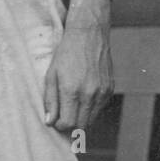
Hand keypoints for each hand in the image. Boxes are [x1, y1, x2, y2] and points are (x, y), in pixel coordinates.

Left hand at [43, 0, 113, 132]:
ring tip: (72, 108)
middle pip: (81, 126)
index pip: (68, 123)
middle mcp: (90, 94)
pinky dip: (91, 109)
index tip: (55, 120)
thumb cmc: (66, 53)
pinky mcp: (110, 89)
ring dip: (81, 119)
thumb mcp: (51, 75)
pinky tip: (83, 98)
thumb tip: (50, 122)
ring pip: (92, 120)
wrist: (88, 34)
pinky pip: (100, 109)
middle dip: (71, 126)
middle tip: (63, 117)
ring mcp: (102, 92)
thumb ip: (50, 100)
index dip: (60, 126)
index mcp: (72, 91)